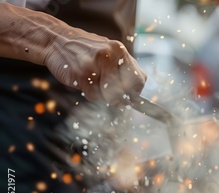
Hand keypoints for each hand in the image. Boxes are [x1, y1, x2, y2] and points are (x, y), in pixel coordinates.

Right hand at [0, 3, 146, 104]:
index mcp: (119, 50)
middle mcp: (109, 56)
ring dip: (106, 98)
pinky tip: (87, 86)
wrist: (55, 41)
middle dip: (122, 99)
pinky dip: (93, 96)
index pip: (139, 79)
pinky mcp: (81, 75)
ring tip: (98, 89)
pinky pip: (94, 96)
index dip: (136, 92)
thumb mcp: (108, 51)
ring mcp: (95, 66)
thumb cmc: (85, 49)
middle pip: (126, 90)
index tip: (132, 97)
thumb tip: (136, 89)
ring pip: (110, 95)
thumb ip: (123, 66)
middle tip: (117, 100)